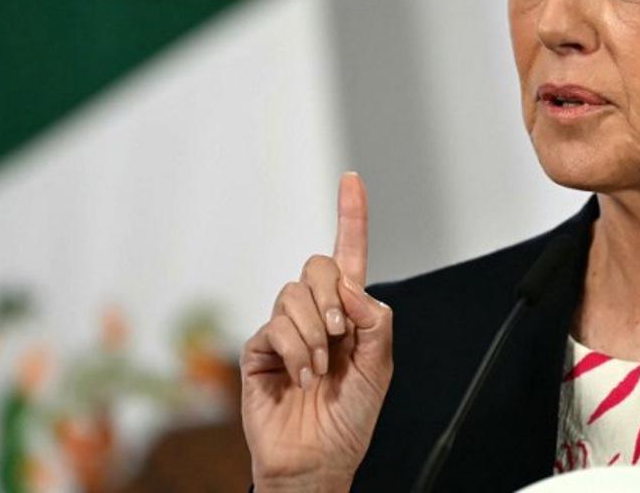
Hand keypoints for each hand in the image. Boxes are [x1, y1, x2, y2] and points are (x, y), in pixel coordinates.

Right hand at [241, 172, 392, 491]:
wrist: (319, 458)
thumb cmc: (351, 416)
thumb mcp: (380, 367)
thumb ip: (375, 321)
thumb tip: (351, 287)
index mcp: (349, 312)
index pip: (349, 254)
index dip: (351, 216)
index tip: (352, 179)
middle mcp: (315, 313)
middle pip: (318, 265)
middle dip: (332, 296)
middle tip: (341, 334)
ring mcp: (285, 329)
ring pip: (293, 294)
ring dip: (315, 333)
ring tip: (321, 368)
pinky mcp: (260, 349)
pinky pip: (275, 326)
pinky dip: (296, 351)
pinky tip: (303, 377)